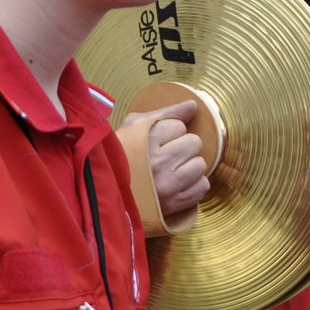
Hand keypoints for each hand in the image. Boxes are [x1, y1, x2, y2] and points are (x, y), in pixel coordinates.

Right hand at [122, 99, 209, 216]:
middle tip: (168, 154)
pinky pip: (203, 186)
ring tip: (173, 169)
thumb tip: (193, 105)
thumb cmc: (121, 154)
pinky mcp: (176, 203)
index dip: (170, 131)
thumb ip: (166, 113)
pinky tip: (178, 183)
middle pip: (194, 143)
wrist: (107, 191)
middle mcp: (160, 163)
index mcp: (146, 141)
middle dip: (184, 146)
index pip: (179, 126)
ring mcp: (169, 185)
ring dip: (190, 165)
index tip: (158, 140)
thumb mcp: (134, 126)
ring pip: (201, 165)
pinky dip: (194, 184)